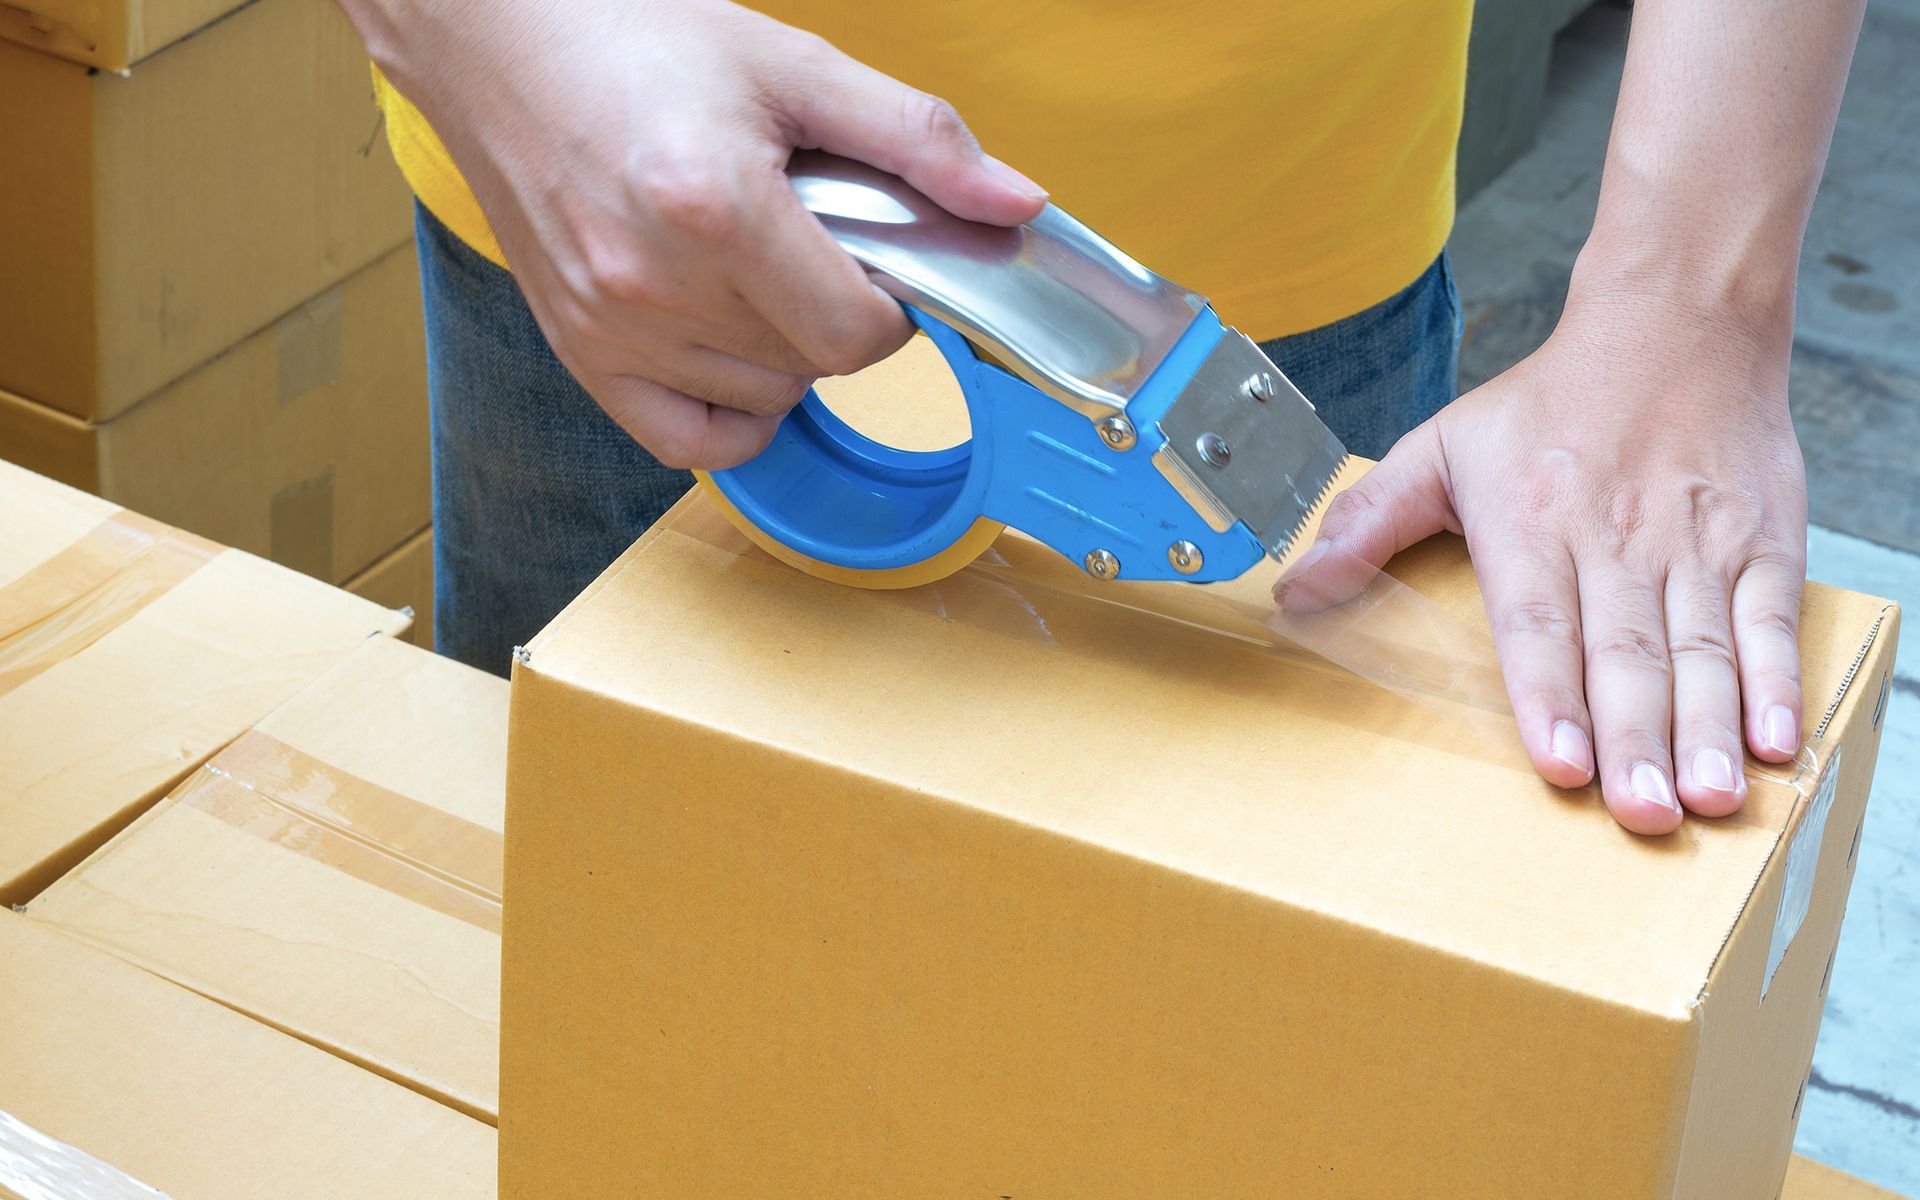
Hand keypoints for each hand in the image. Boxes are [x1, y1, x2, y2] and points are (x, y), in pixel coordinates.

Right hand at [347, 0, 1046, 467]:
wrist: (500, 45)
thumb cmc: (633, 43)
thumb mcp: (794, 67)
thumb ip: (916, 141)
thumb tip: (1013, 205)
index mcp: (717, 208)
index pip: (858, 334)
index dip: (889, 302)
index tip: (870, 255)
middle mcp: (657, 285)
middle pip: (816, 366)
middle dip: (837, 312)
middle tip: (806, 243)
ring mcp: (612, 329)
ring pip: (764, 401)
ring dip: (786, 354)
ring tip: (753, 271)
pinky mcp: (580, 353)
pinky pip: (689, 441)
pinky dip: (732, 413)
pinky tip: (732, 348)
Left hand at [1276, 289, 1807, 834]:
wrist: (1678, 324)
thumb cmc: (1550, 401)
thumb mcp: (1442, 447)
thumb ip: (1368, 522)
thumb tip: (1295, 589)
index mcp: (1534, 523)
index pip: (1539, 622)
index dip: (1549, 696)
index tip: (1558, 763)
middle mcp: (1617, 540)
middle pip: (1626, 652)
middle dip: (1635, 738)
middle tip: (1640, 812)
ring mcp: (1697, 545)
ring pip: (1702, 649)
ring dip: (1706, 729)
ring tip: (1705, 799)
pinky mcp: (1764, 544)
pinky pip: (1772, 621)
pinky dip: (1778, 683)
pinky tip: (1776, 742)